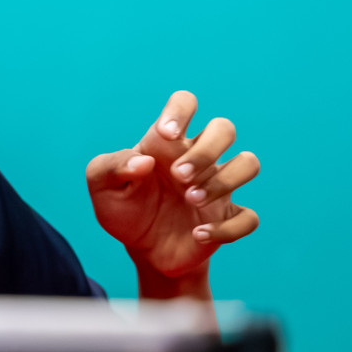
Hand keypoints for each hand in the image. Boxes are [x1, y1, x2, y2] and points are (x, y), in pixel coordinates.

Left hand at [85, 90, 260, 278]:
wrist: (140, 248)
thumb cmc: (123, 208)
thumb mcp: (101, 186)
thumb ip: (111, 167)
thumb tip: (143, 161)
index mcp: (167, 144)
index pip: (184, 103)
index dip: (180, 111)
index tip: (166, 135)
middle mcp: (197, 159)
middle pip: (224, 128)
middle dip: (205, 151)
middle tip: (178, 177)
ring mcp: (217, 187)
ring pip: (248, 163)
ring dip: (223, 182)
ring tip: (190, 200)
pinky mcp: (227, 217)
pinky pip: (249, 217)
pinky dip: (227, 227)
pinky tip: (198, 234)